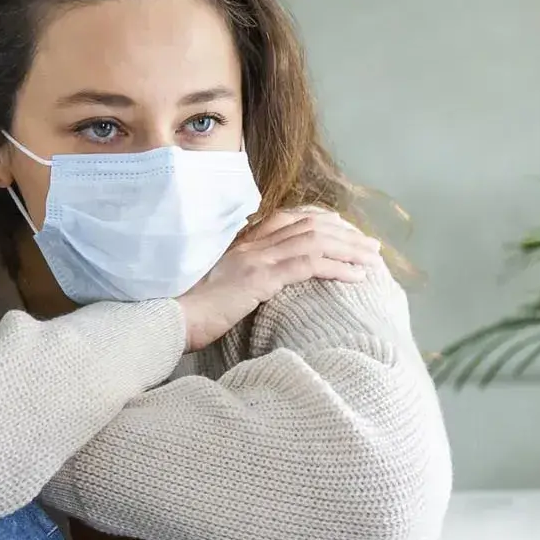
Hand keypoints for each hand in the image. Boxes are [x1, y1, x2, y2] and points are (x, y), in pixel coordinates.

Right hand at [178, 207, 382, 350]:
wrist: (166, 319)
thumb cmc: (186, 313)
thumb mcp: (216, 289)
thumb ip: (239, 281)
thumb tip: (258, 289)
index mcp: (240, 243)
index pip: (288, 219)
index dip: (322, 222)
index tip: (344, 232)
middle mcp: (250, 244)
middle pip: (309, 226)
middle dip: (345, 235)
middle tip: (371, 246)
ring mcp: (255, 258)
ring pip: (316, 242)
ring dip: (349, 249)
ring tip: (373, 259)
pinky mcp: (260, 278)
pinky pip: (309, 266)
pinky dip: (338, 268)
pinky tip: (358, 276)